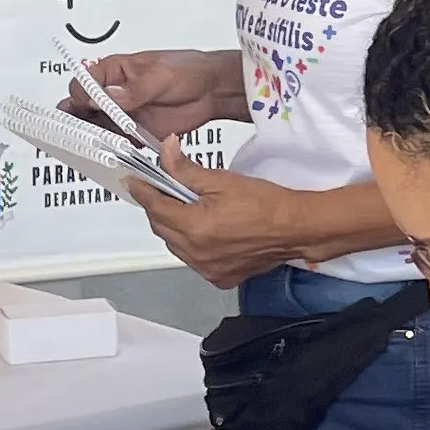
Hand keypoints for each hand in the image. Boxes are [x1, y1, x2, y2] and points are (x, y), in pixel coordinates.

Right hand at [77, 49, 240, 145]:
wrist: (212, 91)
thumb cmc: (188, 71)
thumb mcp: (160, 76)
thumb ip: (134, 90)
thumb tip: (108, 96)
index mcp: (114, 71)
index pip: (83, 83)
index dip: (80, 95)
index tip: (88, 106)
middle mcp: (113, 94)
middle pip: (81, 107)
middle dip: (75, 120)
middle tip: (76, 131)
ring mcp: (122, 115)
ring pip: (94, 128)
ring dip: (90, 137)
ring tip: (91, 146)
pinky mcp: (134, 133)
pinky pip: (114, 144)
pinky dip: (110, 150)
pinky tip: (110, 154)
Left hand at [124, 164, 315, 288]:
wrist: (296, 229)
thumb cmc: (265, 203)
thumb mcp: (222, 180)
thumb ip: (187, 169)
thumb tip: (166, 151)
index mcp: (193, 227)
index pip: (154, 206)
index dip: (142, 190)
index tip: (134, 180)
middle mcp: (195, 253)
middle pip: (161, 227)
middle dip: (158, 206)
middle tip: (163, 188)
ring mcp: (206, 269)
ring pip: (175, 245)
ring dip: (174, 226)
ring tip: (187, 208)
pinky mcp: (219, 277)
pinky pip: (193, 259)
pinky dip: (191, 244)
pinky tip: (205, 231)